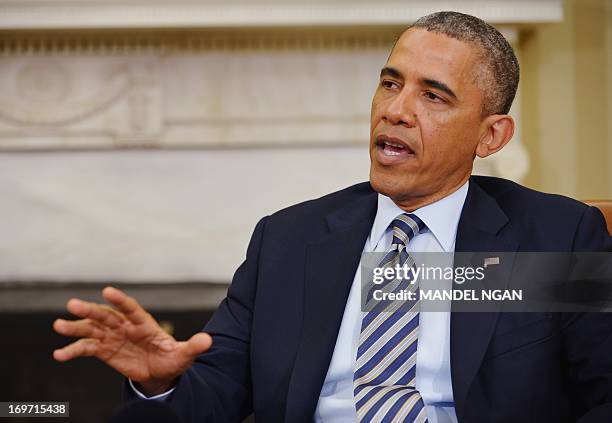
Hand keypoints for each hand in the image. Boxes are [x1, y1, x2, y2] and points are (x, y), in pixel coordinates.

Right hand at [53, 286, 211, 395]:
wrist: (160, 373)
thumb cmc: (172, 359)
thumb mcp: (184, 355)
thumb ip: (193, 347)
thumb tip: (208, 340)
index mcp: (144, 323)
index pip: (130, 309)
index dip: (119, 300)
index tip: (107, 291)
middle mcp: (125, 326)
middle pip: (106, 315)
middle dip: (90, 310)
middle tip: (72, 304)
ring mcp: (113, 337)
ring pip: (92, 329)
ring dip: (75, 327)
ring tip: (58, 325)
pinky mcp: (104, 351)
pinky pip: (86, 349)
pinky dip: (73, 350)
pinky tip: (59, 354)